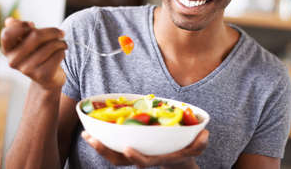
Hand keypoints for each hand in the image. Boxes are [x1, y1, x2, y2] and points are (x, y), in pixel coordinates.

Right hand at [0, 17, 66, 89]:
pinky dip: (63, 51)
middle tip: (61, 33)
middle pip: (36, 36)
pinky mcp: (42, 75)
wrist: (48, 78)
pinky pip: (58, 55)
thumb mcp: (27, 40)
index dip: (21, 26)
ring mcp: (27, 70)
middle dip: (52, 31)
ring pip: (51, 45)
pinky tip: (61, 54)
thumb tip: (9, 21)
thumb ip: (19, 29)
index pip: (7, 34)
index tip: (32, 25)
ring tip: (62, 45)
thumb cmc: (38, 53)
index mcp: (7, 50)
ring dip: (61, 43)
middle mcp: (13, 61)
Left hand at [81, 129, 208, 167]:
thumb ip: (200, 142)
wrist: (177, 157)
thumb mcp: (197, 146)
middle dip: (105, 152)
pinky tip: (93, 127)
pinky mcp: (130, 145)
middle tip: (91, 138)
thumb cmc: (186, 149)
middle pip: (121, 161)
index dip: (137, 158)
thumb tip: (203, 135)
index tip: (129, 149)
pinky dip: (103, 138)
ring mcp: (134, 153)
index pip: (146, 162)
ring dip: (100, 145)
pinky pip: (114, 145)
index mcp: (158, 158)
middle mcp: (143, 158)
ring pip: (114, 155)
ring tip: (87, 133)